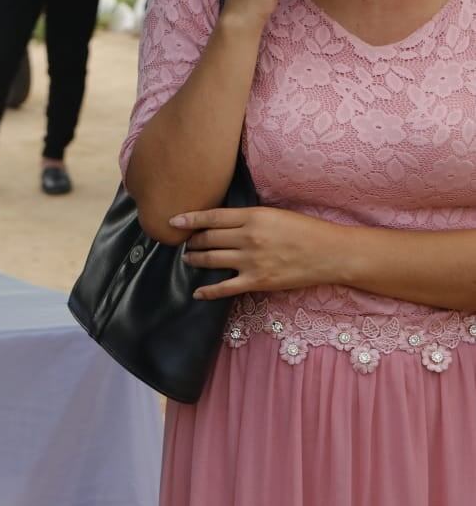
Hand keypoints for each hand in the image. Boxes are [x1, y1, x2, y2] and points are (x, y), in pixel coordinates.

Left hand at [173, 206, 346, 299]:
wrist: (331, 253)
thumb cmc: (305, 230)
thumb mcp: (274, 213)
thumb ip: (247, 217)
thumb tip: (221, 220)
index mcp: (253, 216)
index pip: (212, 217)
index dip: (190, 219)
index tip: (173, 221)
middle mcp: (248, 237)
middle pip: (208, 238)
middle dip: (192, 241)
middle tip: (185, 242)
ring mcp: (252, 260)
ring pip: (212, 260)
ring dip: (196, 259)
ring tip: (189, 258)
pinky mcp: (258, 281)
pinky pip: (225, 288)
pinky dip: (208, 291)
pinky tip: (197, 292)